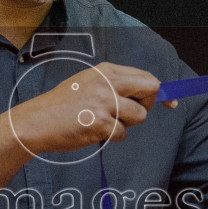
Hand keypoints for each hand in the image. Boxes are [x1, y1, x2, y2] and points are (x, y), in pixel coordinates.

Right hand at [8, 63, 167, 154]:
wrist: (37, 121)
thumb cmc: (63, 105)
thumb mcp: (88, 83)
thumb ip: (116, 85)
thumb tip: (149, 92)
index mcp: (106, 71)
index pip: (146, 76)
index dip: (160, 92)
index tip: (170, 103)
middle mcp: (107, 82)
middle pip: (151, 89)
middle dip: (148, 104)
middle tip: (130, 114)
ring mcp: (104, 102)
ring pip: (139, 116)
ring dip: (126, 125)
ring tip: (103, 123)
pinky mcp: (100, 122)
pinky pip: (122, 134)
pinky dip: (112, 137)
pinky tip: (93, 131)